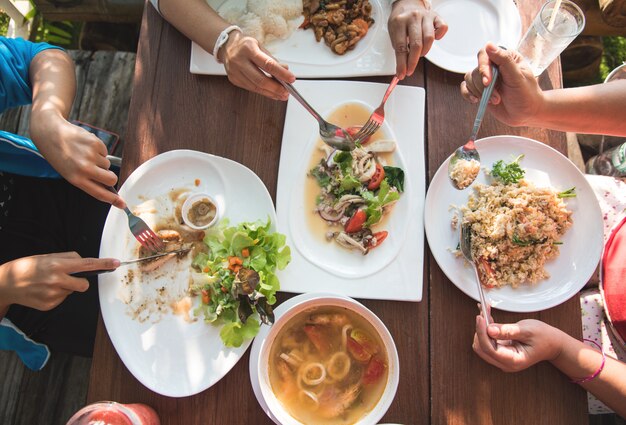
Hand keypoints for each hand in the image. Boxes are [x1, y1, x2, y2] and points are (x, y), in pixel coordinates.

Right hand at [0, 252, 119, 313]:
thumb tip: (83, 262)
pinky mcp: (50, 305)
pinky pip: (63, 299)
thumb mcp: (47, 257)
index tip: (116, 263)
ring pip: (72, 292)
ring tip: (48, 283)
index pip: (87, 264)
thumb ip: (67, 258)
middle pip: (84, 284)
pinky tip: (44, 291)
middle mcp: (57, 280)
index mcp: (58, 265)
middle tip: (67, 277)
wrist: (6, 284)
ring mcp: (53, 295)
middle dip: (80, 281)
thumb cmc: (27, 267)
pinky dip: (57, 295)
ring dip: (66, 287)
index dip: (104, 264)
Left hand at [29, 113, 124, 207]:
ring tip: (84, 154)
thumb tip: (107, 186)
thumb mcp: (69, 173)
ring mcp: (91, 155)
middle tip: (102, 172)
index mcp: (76, 179)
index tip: (122, 204)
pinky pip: (105, 152)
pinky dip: (98, 150)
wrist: (50, 133)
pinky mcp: (95, 143)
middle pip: (111, 179)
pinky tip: (86, 146)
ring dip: (99, 161)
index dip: (113, 200)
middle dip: (111, 177)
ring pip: (107, 164)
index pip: (100, 193)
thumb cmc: (60, 156)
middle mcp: (85, 168)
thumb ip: (87, 180)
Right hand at [220, 31, 295, 100]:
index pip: (267, 64)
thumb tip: (285, 70)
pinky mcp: (234, 80)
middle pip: (260, 80)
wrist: (227, 46)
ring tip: (281, 95)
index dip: (281, 73)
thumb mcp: (260, 46)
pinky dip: (263, 92)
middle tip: (286, 92)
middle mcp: (239, 61)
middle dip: (276, 88)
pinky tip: (271, 93)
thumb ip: (272, 59)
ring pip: (255, 87)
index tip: (291, 79)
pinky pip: (251, 88)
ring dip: (271, 93)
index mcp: (248, 49)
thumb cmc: (245, 46)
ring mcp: (235, 72)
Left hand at [388, 0, 447, 78]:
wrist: (407, 4)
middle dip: (413, 61)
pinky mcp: (436, 16)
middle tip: (410, 69)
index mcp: (399, 21)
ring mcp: (426, 16)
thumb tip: (403, 68)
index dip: (402, 64)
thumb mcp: (393, 33)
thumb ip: (399, 49)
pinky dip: (440, 36)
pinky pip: (443, 28)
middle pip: (416, 44)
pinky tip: (434, 39)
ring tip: (419, 53)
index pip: (401, 47)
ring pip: (429, 39)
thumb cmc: (400, 21)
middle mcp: (413, 17)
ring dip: (424, 51)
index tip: (402, 73)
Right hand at [460, 43, 544, 126]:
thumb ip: (504, 60)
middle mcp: (494, 66)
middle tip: (497, 97)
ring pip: (469, 79)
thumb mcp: (517, 77)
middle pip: (476, 69)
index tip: (487, 82)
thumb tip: (488, 44)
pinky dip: (468, 94)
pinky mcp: (480, 90)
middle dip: (483, 85)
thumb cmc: (526, 94)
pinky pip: (465, 88)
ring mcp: (486, 78)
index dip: (483, 67)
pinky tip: (476, 100)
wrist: (525, 114)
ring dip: (479, 92)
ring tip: (495, 100)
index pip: (485, 54)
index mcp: (505, 58)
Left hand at [473, 314, 564, 371]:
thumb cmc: (543, 337)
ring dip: (481, 328)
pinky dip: (485, 329)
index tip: (480, 317)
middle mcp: (504, 363)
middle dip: (480, 329)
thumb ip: (508, 331)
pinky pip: (487, 341)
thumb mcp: (527, 331)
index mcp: (513, 361)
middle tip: (483, 311)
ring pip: (482, 344)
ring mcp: (501, 358)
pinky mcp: (500, 351)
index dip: (481, 332)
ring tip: (486, 312)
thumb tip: (489, 330)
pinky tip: (488, 317)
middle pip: (481, 348)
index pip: (489, 349)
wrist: (552, 344)